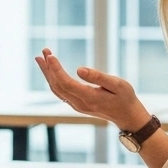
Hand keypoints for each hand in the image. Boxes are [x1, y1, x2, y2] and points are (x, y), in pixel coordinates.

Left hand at [33, 49, 148, 131]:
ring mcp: (76, 106)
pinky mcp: (76, 104)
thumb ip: (98, 77)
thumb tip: (79, 69)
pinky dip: (53, 79)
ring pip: (56, 89)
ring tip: (41, 57)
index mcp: (89, 98)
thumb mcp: (118, 84)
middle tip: (43, 51)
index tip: (50, 56)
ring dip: (47, 73)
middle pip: (57, 85)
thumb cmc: (125, 98)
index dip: (56, 69)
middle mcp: (79, 104)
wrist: (127, 116)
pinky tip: (49, 70)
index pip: (66, 83)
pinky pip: (60, 92)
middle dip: (48, 68)